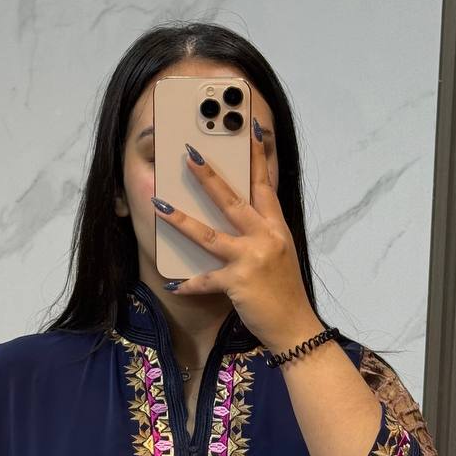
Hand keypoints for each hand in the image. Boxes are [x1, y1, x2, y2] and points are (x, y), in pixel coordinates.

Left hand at [150, 115, 322, 353]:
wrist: (296, 327)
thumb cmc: (285, 293)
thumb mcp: (281, 255)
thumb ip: (263, 235)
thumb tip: (240, 220)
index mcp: (276, 229)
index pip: (265, 186)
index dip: (258, 156)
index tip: (252, 129)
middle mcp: (265, 238)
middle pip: (233, 200)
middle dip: (209, 177)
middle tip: (190, 154)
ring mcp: (251, 259)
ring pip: (210, 234)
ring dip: (181, 219)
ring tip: (159, 204)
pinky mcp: (238, 282)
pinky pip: (206, 280)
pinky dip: (189, 284)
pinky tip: (173, 283)